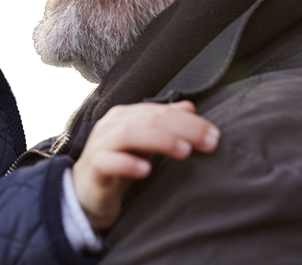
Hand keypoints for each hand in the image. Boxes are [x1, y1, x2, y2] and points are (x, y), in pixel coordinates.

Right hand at [71, 101, 219, 230]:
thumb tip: (190, 107)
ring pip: (128, 133)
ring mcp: (100, 145)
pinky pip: (107, 161)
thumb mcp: (145, 144)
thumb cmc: (119, 166)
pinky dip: (127, 163)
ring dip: (159, 140)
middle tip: (208, 142)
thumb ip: (164, 124)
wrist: (86, 194)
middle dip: (182, 128)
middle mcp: (111, 125)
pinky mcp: (92, 169)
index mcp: (125, 116)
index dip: (189, 121)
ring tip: (184, 151)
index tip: (215, 135)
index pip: (160, 111)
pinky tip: (147, 170)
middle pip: (148, 118)